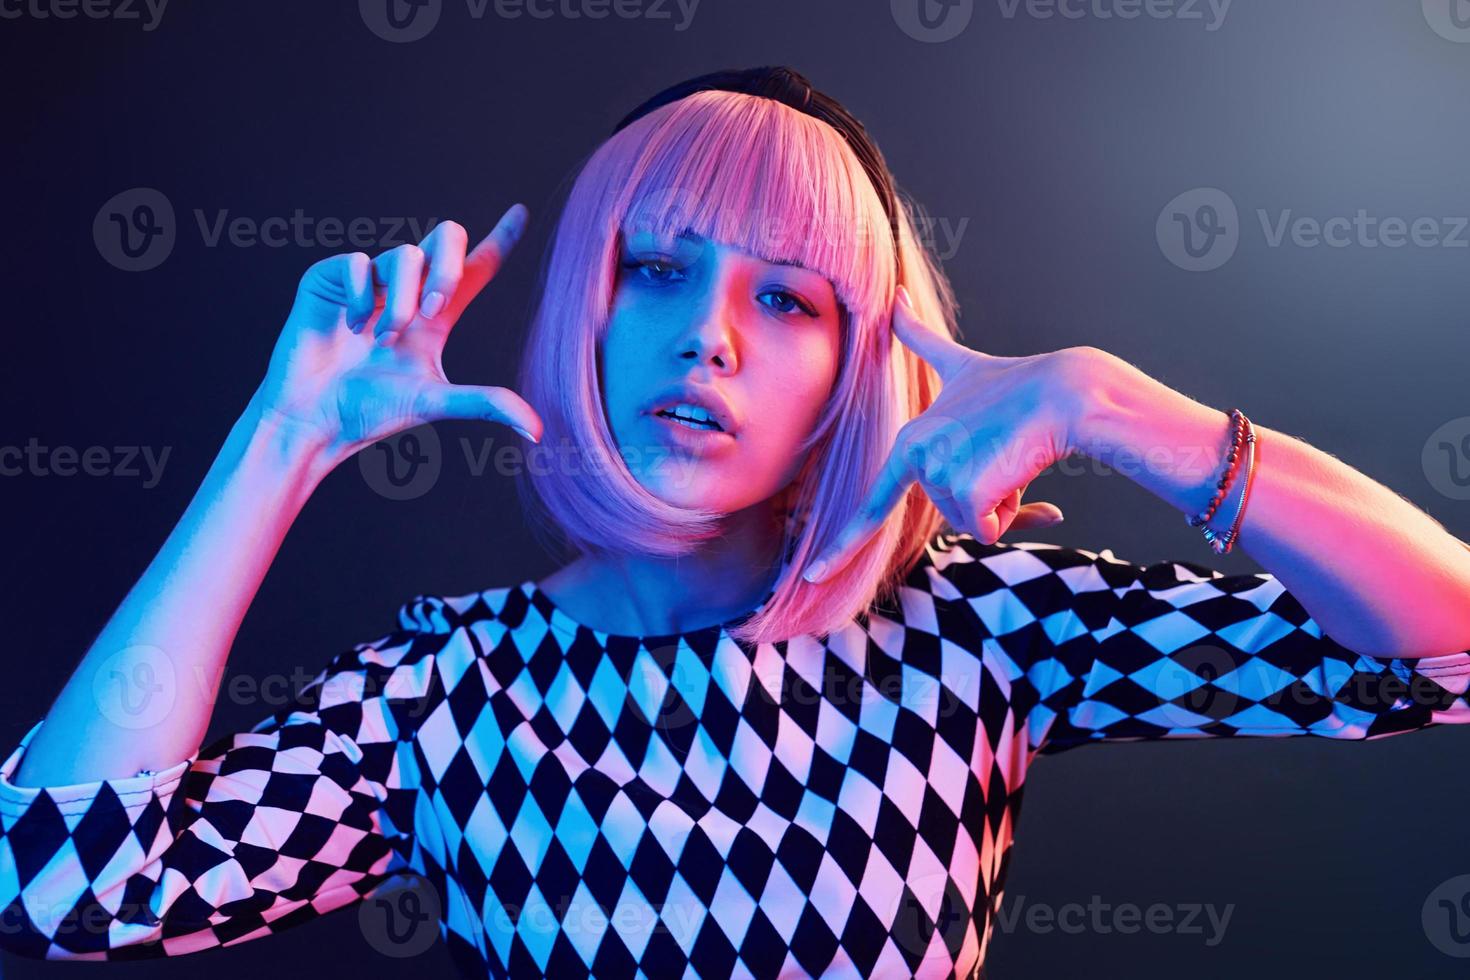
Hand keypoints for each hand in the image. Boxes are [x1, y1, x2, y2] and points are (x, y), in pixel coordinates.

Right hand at [253, 204, 543, 463]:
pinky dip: (362, 296)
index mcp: (437, 315)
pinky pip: (359, 262)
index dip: (500, 239)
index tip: (520, 212)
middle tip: (434, 309)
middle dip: (448, 266)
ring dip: (401, 300)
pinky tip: (350, 327)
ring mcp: (368, 282)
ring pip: (405, 255)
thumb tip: (538, 429)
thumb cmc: (371, 412)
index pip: (476, 266)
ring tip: (383, 338)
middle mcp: (406, 291)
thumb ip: (487, 403)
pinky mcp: (330, 278)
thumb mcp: (436, 401)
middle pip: (447, 237)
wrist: (315, 419)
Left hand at [803, 286, 1092, 583]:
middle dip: (987, 499)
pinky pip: (991, 529)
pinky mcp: (967, 489)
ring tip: (1014, 455)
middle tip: (1005, 454)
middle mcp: (918, 458)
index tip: (815, 575)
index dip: (843, 545)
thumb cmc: (1018, 386)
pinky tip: (1021, 469)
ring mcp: (940, 474)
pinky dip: (1014, 511)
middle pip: (952, 513)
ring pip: (974, 523)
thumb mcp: (961, 366)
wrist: (1062, 392)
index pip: (873, 504)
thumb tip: (893, 295)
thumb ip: (921, 341)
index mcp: (910, 441)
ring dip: (1003, 502)